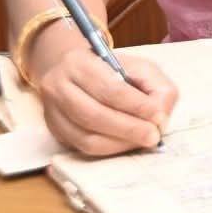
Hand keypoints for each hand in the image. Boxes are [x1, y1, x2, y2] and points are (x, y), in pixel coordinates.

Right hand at [33, 27, 177, 155]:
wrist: (75, 73)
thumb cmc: (113, 70)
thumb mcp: (139, 67)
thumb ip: (155, 88)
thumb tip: (159, 117)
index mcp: (79, 63)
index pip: (110, 89)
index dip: (137, 106)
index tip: (158, 116)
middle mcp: (58, 86)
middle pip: (94, 115)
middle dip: (129, 128)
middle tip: (153, 136)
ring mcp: (52, 111)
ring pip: (85, 136)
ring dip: (120, 142)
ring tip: (142, 140)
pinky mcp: (55, 130)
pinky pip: (81, 147)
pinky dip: (108, 149)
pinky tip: (125, 144)